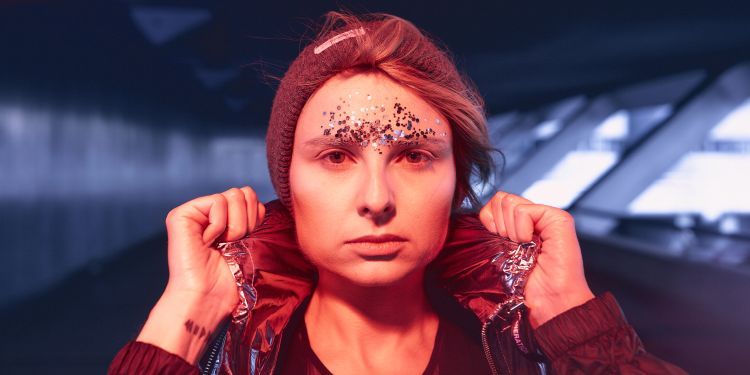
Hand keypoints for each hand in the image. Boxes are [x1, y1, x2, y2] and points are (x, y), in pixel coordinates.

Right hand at [136, 186, 264, 363]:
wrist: (209, 298)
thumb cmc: (230, 280)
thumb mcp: (249, 242)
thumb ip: (251, 217)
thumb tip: (257, 200)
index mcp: (224, 219)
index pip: (250, 198)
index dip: (256, 217)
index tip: (246, 240)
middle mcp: (207, 212)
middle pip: (243, 192)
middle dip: (247, 220)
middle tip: (234, 242)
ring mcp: (193, 212)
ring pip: (233, 194)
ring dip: (236, 225)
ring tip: (223, 243)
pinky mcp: (181, 215)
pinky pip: (217, 202)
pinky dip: (220, 225)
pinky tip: (208, 242)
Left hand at [479, 191, 593, 327]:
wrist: (549, 302)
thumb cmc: (525, 286)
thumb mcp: (500, 254)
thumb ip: (494, 231)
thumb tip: (481, 216)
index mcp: (521, 225)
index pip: (495, 203)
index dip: (488, 220)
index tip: (497, 240)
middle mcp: (534, 218)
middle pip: (500, 198)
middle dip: (497, 223)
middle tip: (510, 245)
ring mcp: (547, 216)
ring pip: (508, 201)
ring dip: (509, 230)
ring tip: (522, 247)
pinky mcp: (558, 218)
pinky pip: (523, 210)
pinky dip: (521, 229)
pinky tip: (530, 243)